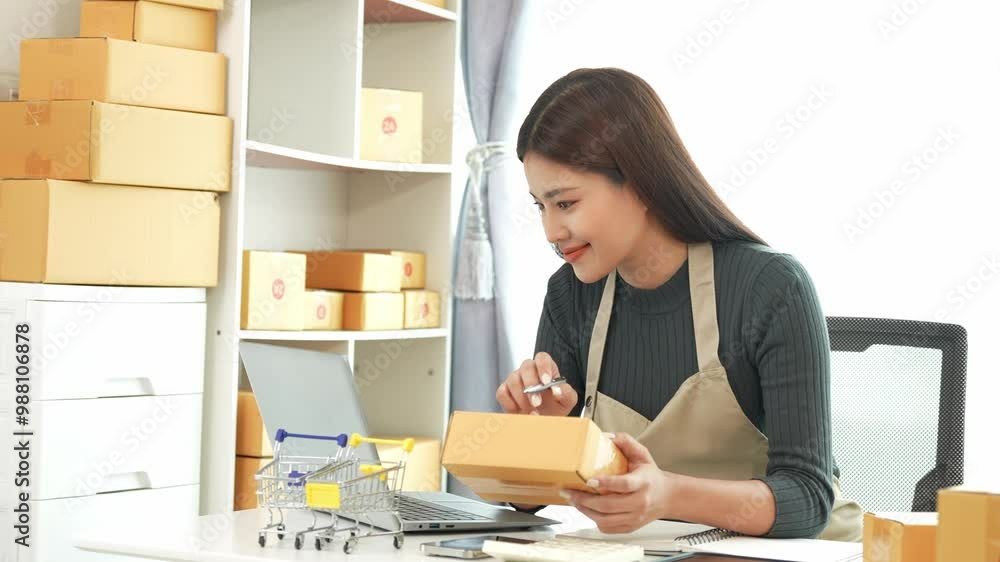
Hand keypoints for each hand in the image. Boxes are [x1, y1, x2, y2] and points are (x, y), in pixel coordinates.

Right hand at [496, 352, 577, 415]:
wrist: (543, 422)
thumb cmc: (555, 407)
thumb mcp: (567, 401)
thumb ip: (567, 393)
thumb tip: (558, 390)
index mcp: (546, 368)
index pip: (542, 358)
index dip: (543, 367)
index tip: (546, 382)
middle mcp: (529, 371)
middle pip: (526, 367)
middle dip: (531, 385)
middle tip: (537, 402)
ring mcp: (515, 380)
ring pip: (513, 380)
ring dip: (522, 398)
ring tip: (532, 412)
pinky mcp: (504, 391)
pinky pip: (502, 393)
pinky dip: (510, 404)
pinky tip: (520, 412)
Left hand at [561, 433, 675, 533]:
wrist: (667, 497)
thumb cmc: (651, 476)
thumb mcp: (642, 454)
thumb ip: (626, 442)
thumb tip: (606, 436)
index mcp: (643, 482)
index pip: (624, 485)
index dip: (606, 483)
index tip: (589, 481)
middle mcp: (640, 502)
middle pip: (609, 505)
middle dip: (585, 499)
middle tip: (569, 491)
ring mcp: (635, 517)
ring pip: (605, 519)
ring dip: (585, 510)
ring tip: (573, 500)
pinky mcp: (630, 527)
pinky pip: (607, 528)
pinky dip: (593, 520)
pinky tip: (586, 509)